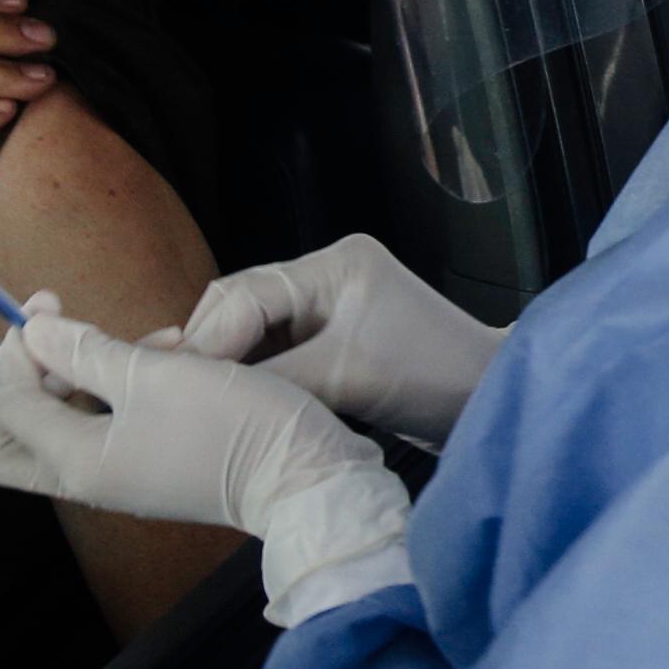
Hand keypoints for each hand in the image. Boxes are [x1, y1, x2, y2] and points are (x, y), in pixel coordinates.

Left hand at [0, 298, 409, 621]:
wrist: (308, 478)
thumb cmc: (236, 425)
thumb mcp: (156, 373)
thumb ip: (85, 350)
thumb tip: (33, 332)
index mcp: (78, 461)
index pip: (5, 407)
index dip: (16, 350)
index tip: (46, 307)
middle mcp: (90, 478)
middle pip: (11, 438)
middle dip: (18, 380)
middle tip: (49, 332)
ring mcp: (122, 477)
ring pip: (64, 425)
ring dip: (85, 372)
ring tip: (149, 333)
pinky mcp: (154, 468)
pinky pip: (110, 425)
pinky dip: (121, 388)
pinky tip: (172, 353)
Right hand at [162, 231, 505, 445]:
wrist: (490, 402)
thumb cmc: (436, 380)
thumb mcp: (347, 378)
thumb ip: (275, 378)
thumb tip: (210, 394)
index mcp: (335, 265)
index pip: (246, 292)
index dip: (209, 338)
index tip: (178, 380)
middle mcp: (328, 274)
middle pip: (241, 304)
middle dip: (211, 347)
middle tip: (179, 393)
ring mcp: (330, 306)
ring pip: (254, 329)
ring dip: (230, 364)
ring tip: (200, 402)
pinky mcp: (333, 338)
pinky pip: (277, 350)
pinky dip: (255, 375)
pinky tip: (234, 403)